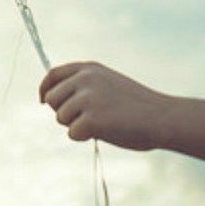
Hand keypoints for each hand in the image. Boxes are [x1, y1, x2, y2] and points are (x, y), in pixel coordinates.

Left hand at [39, 61, 172, 150]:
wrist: (161, 117)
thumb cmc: (136, 105)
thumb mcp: (107, 84)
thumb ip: (83, 85)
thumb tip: (51, 97)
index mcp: (89, 68)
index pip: (53, 74)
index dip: (45, 88)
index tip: (43, 101)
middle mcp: (85, 78)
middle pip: (52, 99)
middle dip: (63, 112)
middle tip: (86, 119)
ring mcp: (87, 97)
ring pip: (60, 117)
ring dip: (76, 125)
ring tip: (102, 123)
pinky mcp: (91, 118)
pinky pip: (72, 133)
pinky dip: (85, 137)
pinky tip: (106, 132)